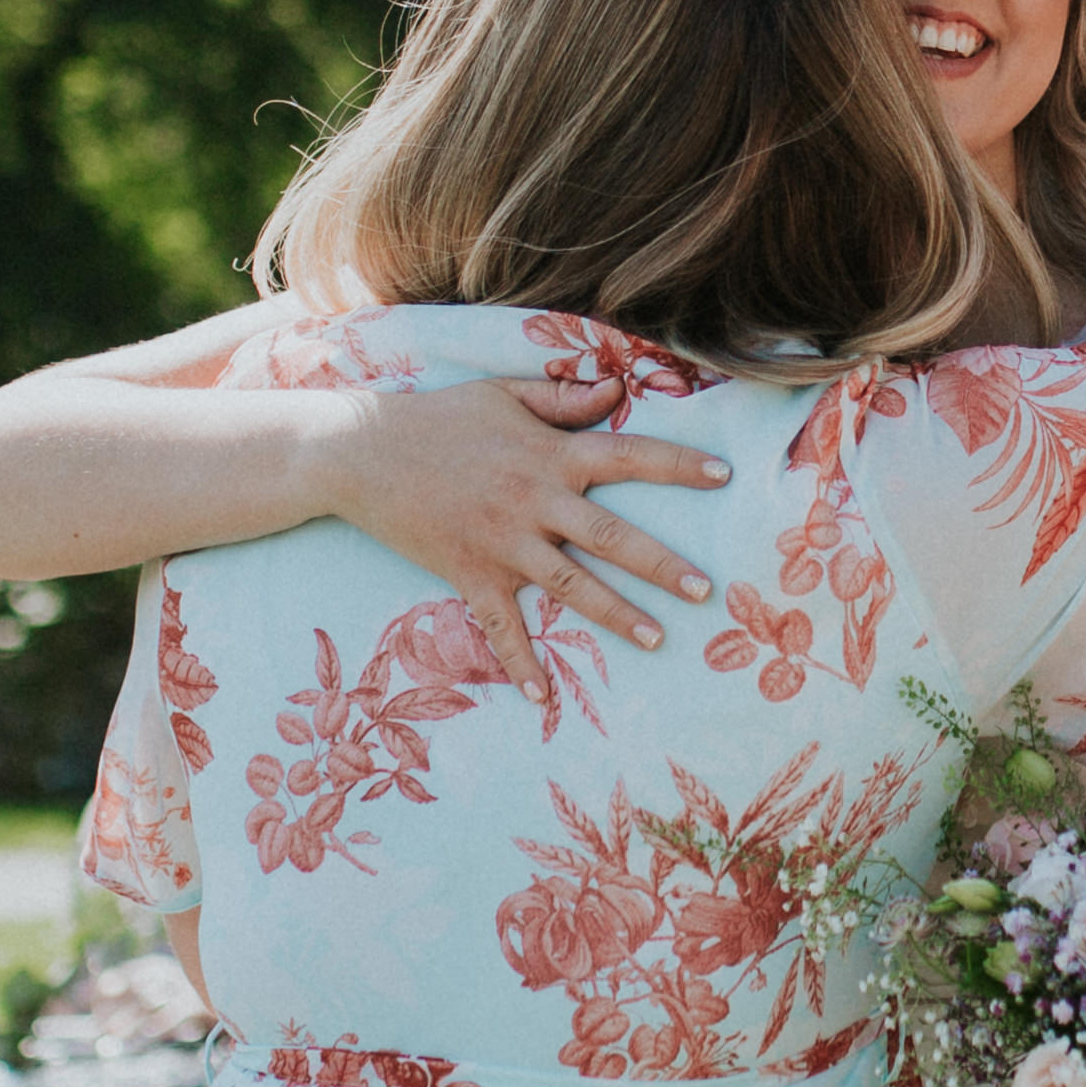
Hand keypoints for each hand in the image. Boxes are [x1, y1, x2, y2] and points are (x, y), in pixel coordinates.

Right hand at [330, 375, 727, 704]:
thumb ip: (563, 397)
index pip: (629, 456)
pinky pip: (500, 627)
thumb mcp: (503, 395)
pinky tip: (542, 697)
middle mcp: (534, 502)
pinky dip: (520, 664)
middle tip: (706, 591)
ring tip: (657, 638)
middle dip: (662, 565)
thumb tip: (618, 389)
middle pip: (611, 537)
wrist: (361, 454)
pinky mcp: (469, 574)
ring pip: (570, 586)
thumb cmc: (439, 419)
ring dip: (616, 615)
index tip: (724, 475)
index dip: (679, 465)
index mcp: (550, 454)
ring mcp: (502, 544)